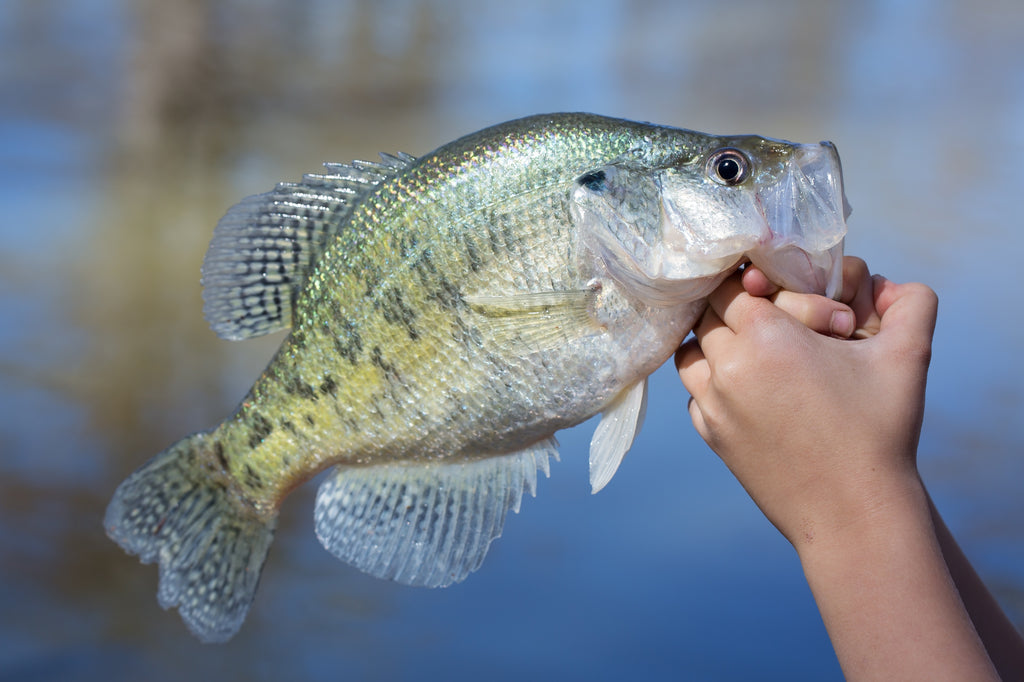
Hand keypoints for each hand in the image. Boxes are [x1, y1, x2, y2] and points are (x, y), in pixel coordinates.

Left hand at [675, 257, 937, 548]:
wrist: (854, 512)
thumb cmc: (880, 431)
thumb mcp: (906, 358)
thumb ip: (912, 304)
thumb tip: (896, 282)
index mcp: (766, 339)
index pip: (732, 286)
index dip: (755, 283)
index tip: (777, 291)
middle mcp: (728, 368)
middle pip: (708, 315)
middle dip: (736, 310)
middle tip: (770, 318)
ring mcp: (713, 404)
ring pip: (691, 352)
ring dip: (716, 343)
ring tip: (754, 349)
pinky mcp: (710, 434)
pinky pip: (696, 393)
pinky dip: (714, 383)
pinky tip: (749, 389)